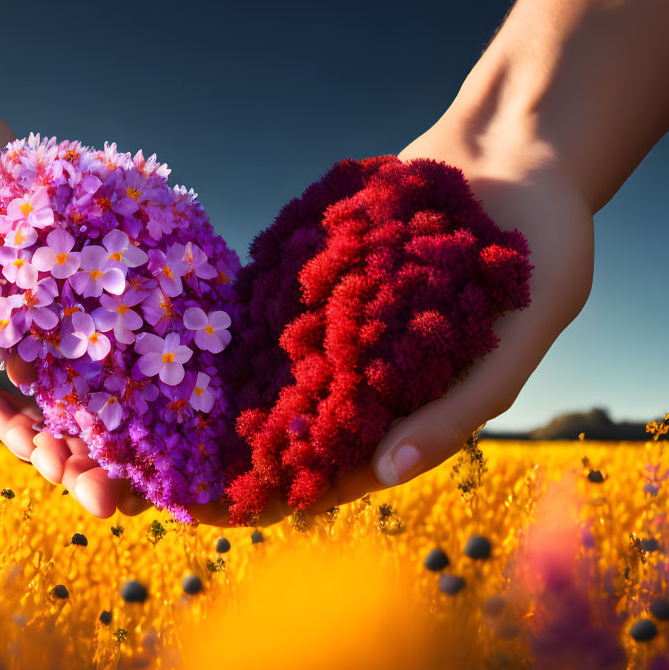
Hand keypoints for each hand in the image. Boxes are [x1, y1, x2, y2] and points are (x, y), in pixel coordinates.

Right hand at [0, 85, 148, 517]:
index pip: (31, 430)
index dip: (52, 459)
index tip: (73, 485)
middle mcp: (45, 352)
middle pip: (78, 412)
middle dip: (96, 454)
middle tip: (120, 489)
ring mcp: (71, 311)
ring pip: (105, 365)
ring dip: (125, 402)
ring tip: (151, 434)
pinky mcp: (89, 268)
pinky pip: (116, 301)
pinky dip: (137, 323)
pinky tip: (167, 347)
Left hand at [3, 113, 594, 526]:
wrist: (520, 155)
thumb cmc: (544, 249)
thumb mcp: (520, 332)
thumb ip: (459, 407)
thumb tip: (385, 475)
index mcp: (413, 412)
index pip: (335, 471)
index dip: (275, 496)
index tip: (208, 514)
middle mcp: (365, 377)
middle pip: (280, 427)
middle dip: (213, 450)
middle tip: (134, 471)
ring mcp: (336, 324)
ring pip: (258, 367)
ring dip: (199, 392)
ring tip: (123, 409)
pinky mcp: (315, 276)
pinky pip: (260, 303)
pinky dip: (218, 320)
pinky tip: (153, 327)